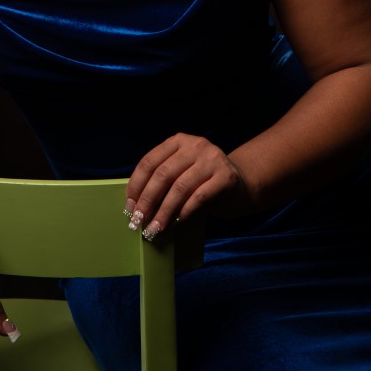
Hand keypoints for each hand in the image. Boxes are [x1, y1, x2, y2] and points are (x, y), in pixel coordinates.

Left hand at [125, 132, 242, 239]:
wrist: (241, 185)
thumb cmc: (203, 182)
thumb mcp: (182, 172)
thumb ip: (164, 181)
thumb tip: (137, 206)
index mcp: (178, 141)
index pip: (150, 161)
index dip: (136, 185)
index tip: (129, 206)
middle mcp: (195, 145)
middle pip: (163, 174)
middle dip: (148, 201)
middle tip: (139, 221)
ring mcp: (212, 159)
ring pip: (180, 188)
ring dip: (165, 212)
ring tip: (156, 228)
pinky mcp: (226, 177)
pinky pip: (200, 197)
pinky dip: (185, 212)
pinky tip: (178, 223)